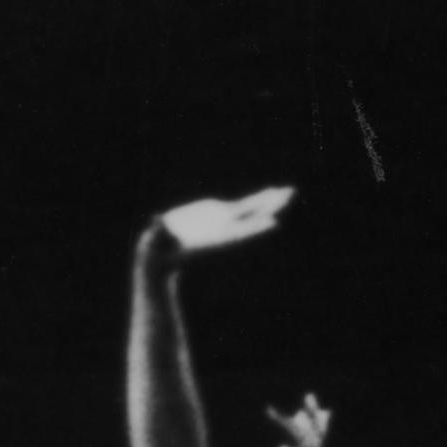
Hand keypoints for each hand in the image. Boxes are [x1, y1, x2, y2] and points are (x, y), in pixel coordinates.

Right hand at [159, 187, 293, 256]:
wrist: (162, 254)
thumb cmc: (157, 250)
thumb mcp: (156, 241)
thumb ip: (158, 233)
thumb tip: (157, 222)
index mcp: (212, 241)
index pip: (237, 235)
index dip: (254, 229)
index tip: (274, 223)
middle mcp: (223, 232)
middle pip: (251, 220)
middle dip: (270, 208)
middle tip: (289, 197)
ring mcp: (225, 222)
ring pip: (253, 211)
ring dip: (271, 202)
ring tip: (289, 192)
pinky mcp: (221, 215)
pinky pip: (245, 207)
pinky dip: (259, 200)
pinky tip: (273, 194)